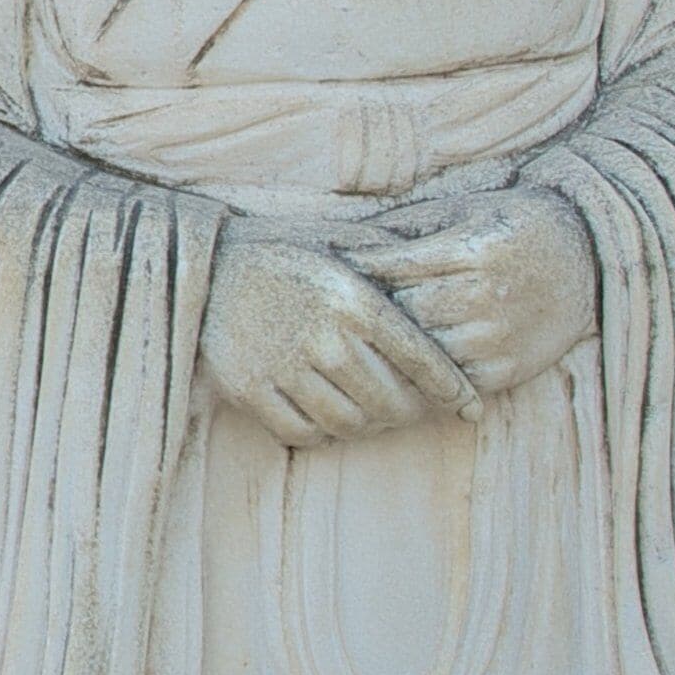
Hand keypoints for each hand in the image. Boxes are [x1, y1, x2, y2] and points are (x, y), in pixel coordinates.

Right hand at [200, 224, 479, 448]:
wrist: (203, 262)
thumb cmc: (284, 251)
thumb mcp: (341, 242)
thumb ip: (391, 259)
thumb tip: (446, 271)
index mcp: (353, 298)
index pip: (422, 359)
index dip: (453, 390)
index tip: (471, 407)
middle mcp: (323, 336)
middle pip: (391, 402)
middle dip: (412, 412)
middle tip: (416, 410)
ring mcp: (283, 365)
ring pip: (350, 423)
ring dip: (370, 426)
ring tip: (374, 414)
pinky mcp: (248, 388)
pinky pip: (303, 432)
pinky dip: (323, 433)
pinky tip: (328, 416)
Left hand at [339, 189, 598, 397]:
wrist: (591, 259)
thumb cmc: (515, 226)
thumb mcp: (469, 210)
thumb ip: (412, 226)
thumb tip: (347, 240)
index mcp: (474, 250)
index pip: (396, 265)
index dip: (359, 268)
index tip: (327, 270)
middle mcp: (487, 295)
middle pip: (404, 311)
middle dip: (367, 312)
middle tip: (328, 315)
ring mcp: (498, 336)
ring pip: (423, 351)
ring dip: (388, 352)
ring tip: (348, 349)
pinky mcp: (508, 368)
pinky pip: (450, 380)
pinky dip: (421, 378)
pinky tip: (393, 372)